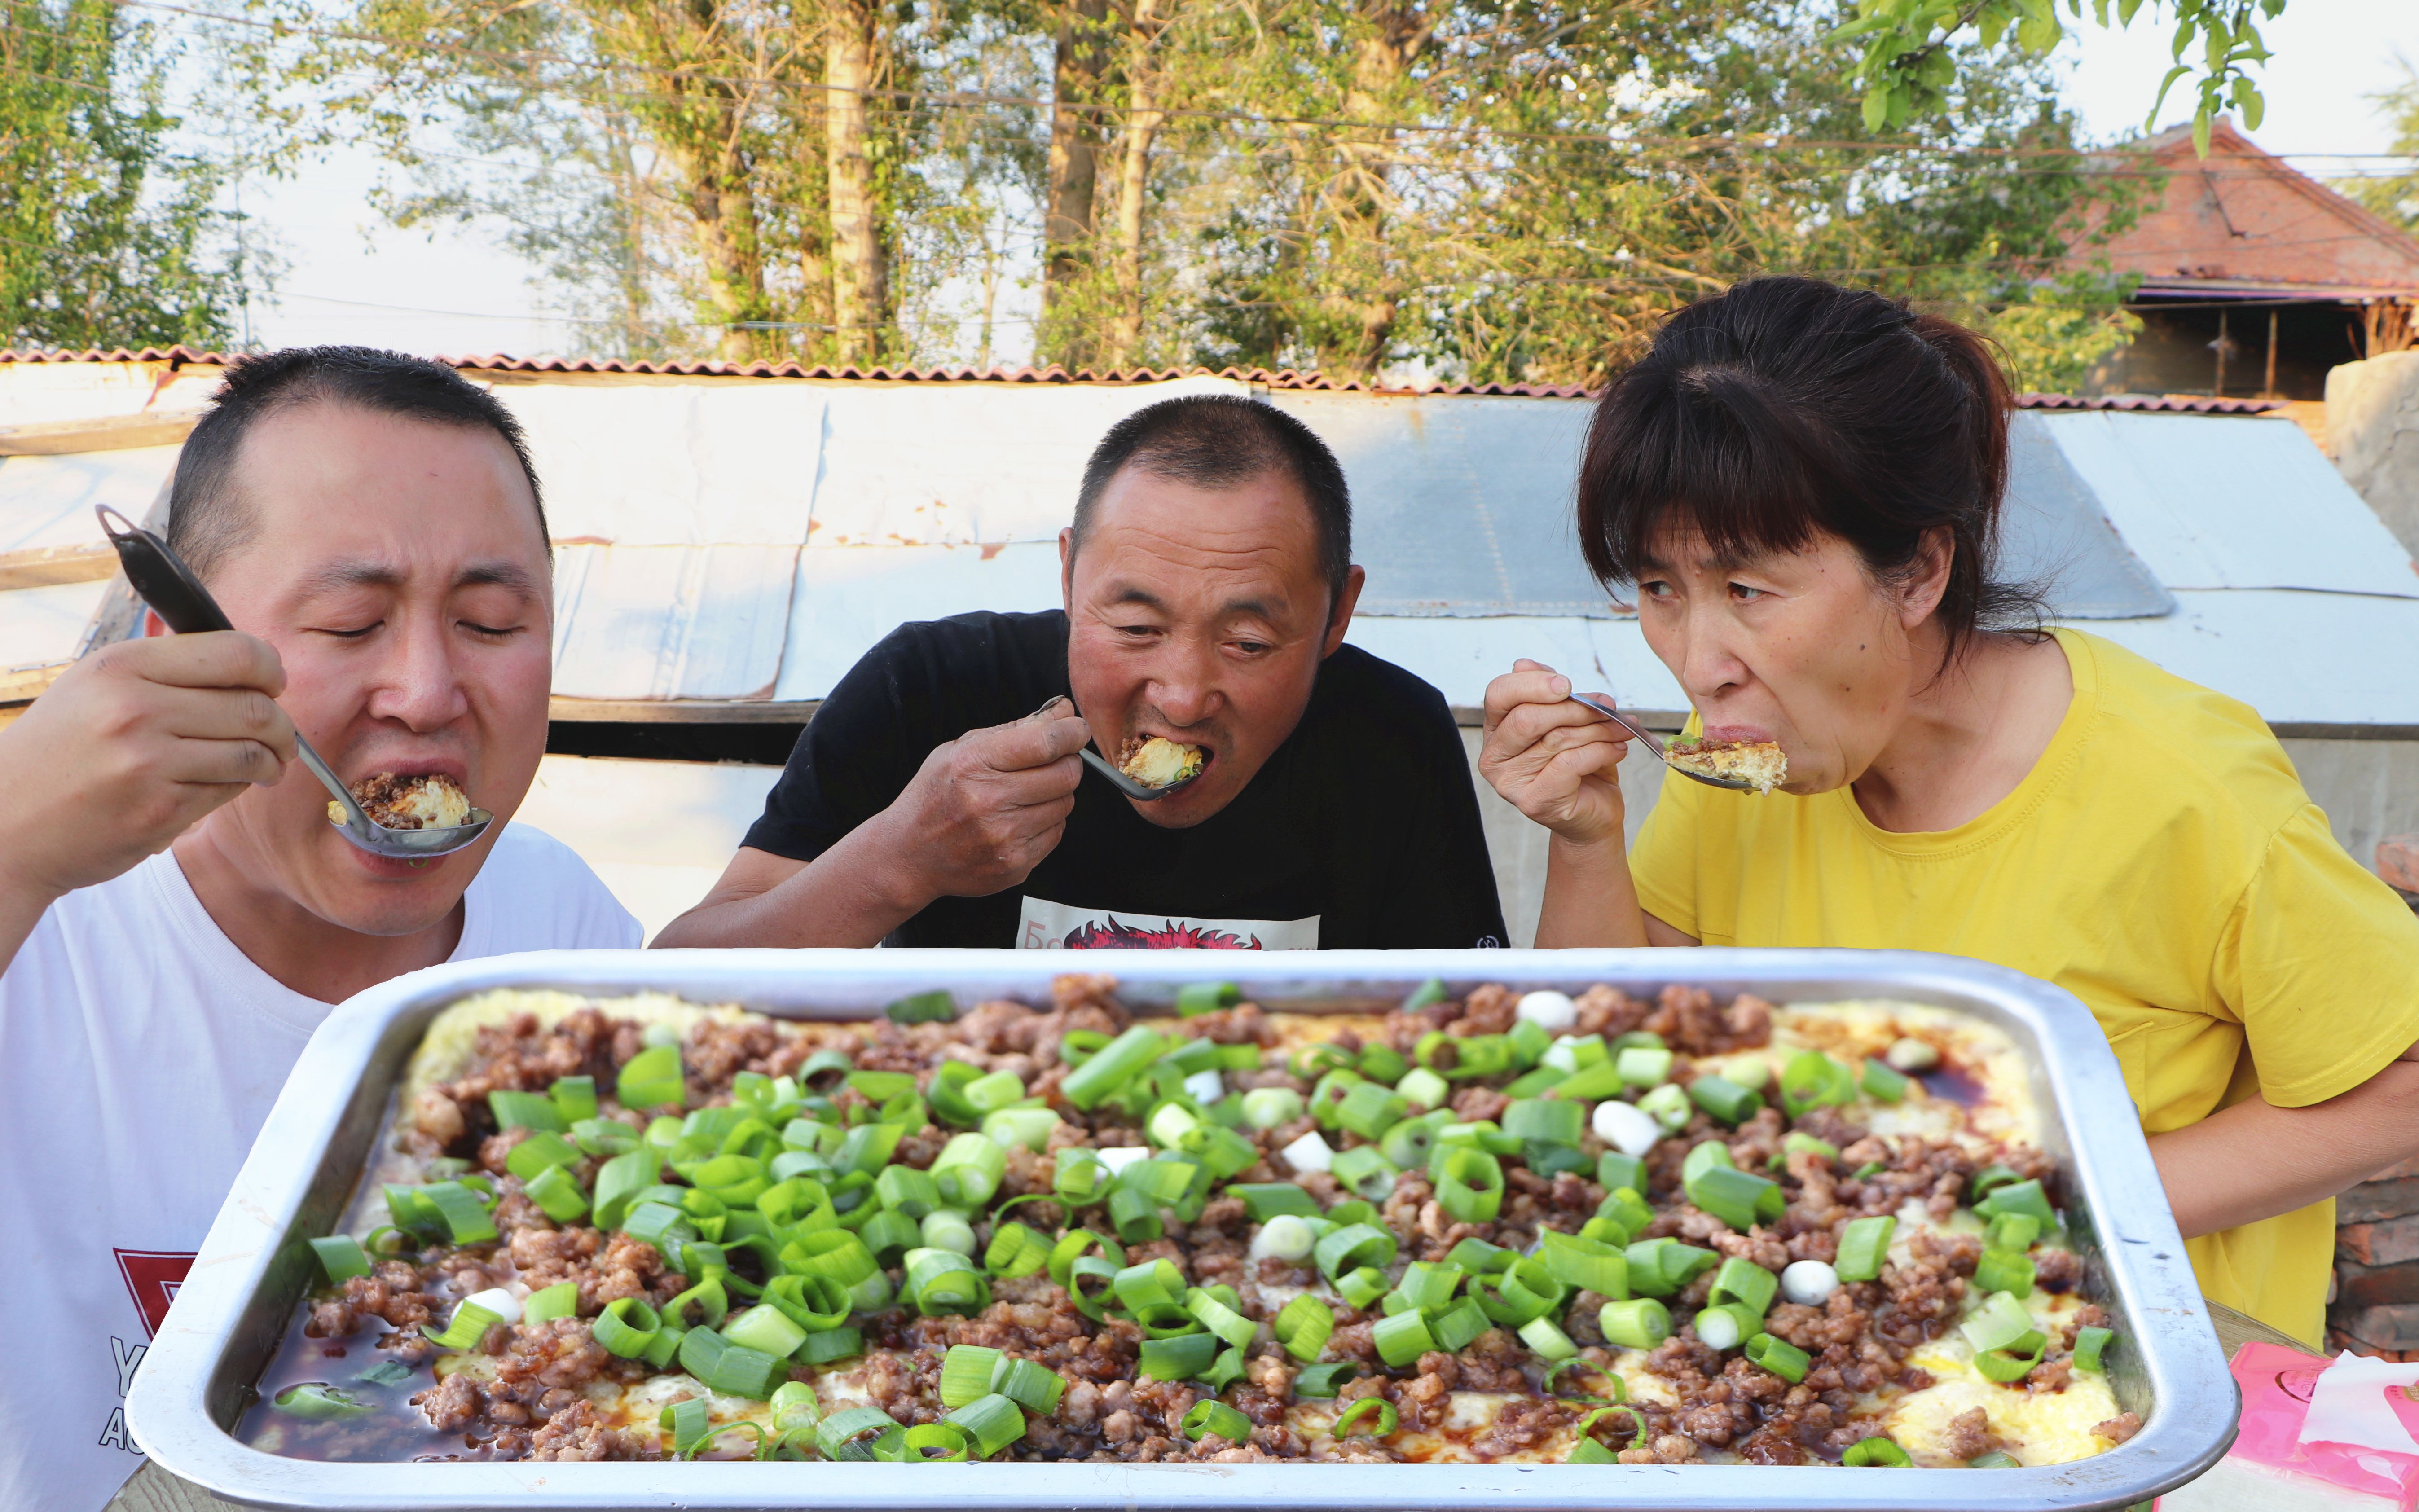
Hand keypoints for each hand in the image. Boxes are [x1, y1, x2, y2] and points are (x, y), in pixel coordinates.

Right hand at [0, 632, 295, 903]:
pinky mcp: (159, 810)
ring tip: (268, 765)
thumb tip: (249, 663)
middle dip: (282, 725)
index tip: (274, 684)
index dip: (270, 669)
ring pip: (252, 753)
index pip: (236, 652)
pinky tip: (225, 786)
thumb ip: (164, 670)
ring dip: (271, 761)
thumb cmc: (60, 751)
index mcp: (121, 667)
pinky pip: (228, 791)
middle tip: (281, 737)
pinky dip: (238, 788)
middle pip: (255, 706)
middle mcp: (135, 709)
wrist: (5, 824)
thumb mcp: (95, 687)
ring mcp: (147, 762)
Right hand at [876, 697, 1088, 903]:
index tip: (1077, 729)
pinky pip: (1056, 833)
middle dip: (1068, 762)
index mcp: (973, 764)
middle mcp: (988, 802)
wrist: (908, 856)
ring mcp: (1003, 838)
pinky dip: (1046, 823)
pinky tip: (1018, 821)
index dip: (1072, 732)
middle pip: (1066, 774)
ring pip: (1065, 804)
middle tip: (1053, 761)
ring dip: (1055, 794)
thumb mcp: (961, 750)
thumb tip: (1065, 712)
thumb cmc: (936, 795)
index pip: (1046, 742)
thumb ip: (1015, 729)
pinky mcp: (1015, 865)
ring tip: (1024, 795)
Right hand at [1480, 659, 1629, 846]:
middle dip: (1575, 708)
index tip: (1568, 684)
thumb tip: (1523, 664)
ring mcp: (1510, 783)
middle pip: (1528, 717)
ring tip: (1621, 728)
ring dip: (1598, 729)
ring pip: (1556, 739)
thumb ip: (1548, 693)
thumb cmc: (1580, 764)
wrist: (1594, 814)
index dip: (1533, 684)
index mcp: (1495, 730)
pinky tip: (1618, 750)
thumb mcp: (1567, 721)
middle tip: (1608, 707)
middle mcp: (1494, 758)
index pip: (1498, 694)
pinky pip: (1570, 763)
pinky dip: (1601, 751)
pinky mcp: (1534, 801)